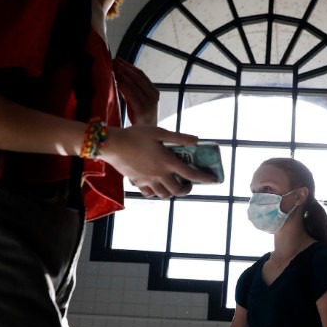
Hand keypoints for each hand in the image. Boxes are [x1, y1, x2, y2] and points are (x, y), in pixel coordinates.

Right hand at [99, 125, 214, 198]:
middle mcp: (160, 175)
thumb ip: (179, 138)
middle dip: (187, 190)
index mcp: (167, 162)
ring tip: (173, 184)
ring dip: (172, 192)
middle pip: (178, 190)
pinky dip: (155, 192)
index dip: (205, 178)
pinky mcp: (137, 182)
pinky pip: (149, 193)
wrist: (113, 144)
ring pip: (164, 195)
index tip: (213, 179)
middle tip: (189, 184)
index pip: (191, 174)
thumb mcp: (159, 132)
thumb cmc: (136, 135)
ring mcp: (148, 180)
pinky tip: (155, 185)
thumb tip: (197, 140)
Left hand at [113, 58, 158, 126]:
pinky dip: (123, 86)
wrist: (148, 137)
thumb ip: (135, 90)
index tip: (118, 60)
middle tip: (113, 61)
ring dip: (122, 74)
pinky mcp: (142, 109)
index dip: (129, 66)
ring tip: (113, 68)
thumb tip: (121, 76)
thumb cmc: (141, 119)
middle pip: (137, 77)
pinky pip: (131, 94)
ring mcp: (149, 102)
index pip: (141, 74)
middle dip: (124, 68)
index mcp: (154, 92)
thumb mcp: (140, 101)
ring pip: (134, 83)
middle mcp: (153, 95)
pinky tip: (116, 81)